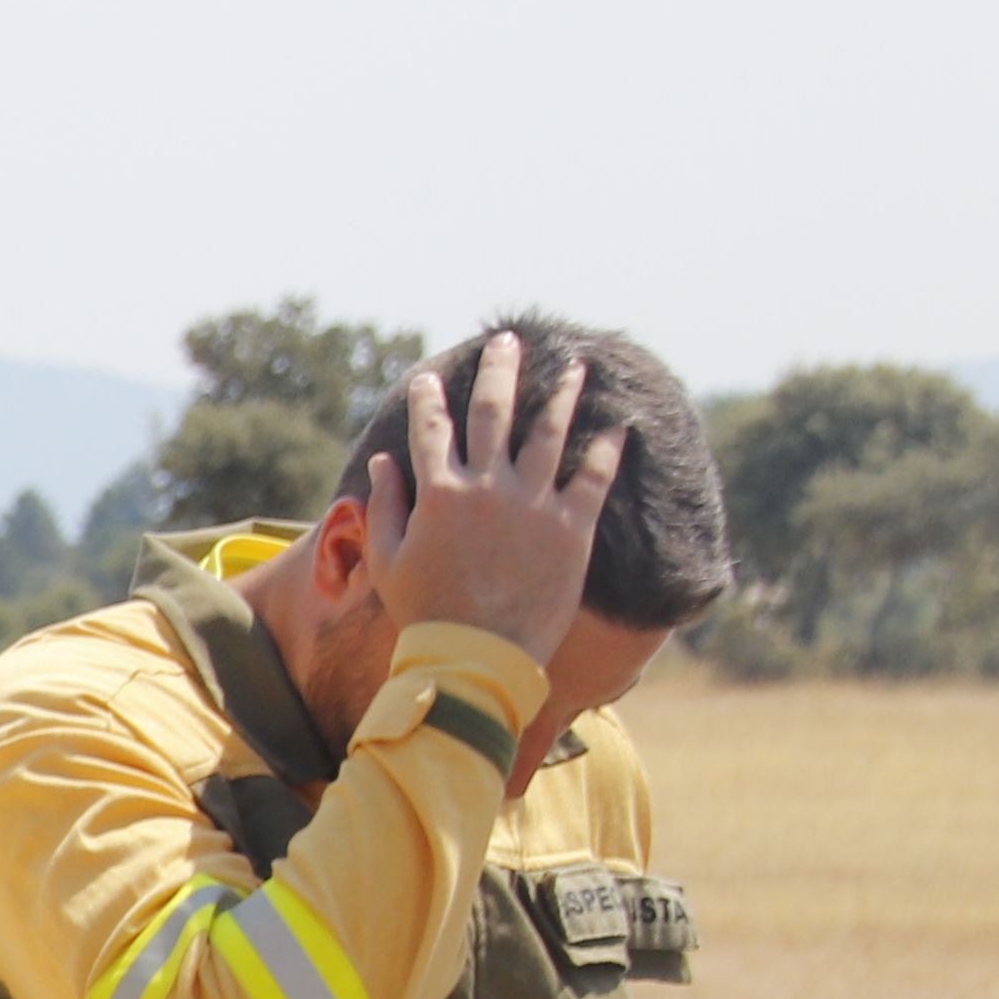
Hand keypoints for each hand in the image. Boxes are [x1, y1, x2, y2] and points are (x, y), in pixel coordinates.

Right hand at [361, 325, 631, 689]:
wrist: (475, 656)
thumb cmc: (424, 613)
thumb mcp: (388, 560)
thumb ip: (385, 506)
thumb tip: (383, 462)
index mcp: (440, 492)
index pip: (432, 429)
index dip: (428, 399)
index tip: (428, 378)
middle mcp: (488, 485)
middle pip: (494, 410)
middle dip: (500, 369)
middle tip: (507, 341)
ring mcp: (534, 503)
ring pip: (551, 432)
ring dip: (562, 394)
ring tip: (573, 366)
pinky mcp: (572, 527)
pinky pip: (594, 477)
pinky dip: (606, 450)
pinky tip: (615, 428)